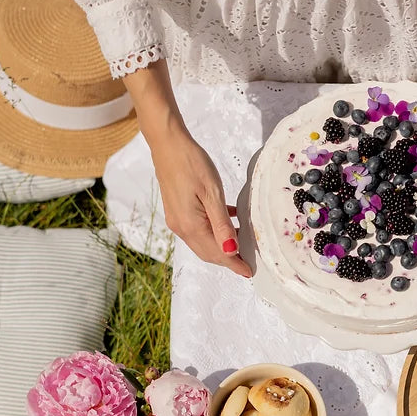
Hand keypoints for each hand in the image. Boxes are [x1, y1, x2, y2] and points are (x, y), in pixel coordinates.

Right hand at [152, 129, 251, 278]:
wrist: (167, 143)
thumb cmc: (191, 162)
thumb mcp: (212, 192)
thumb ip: (221, 224)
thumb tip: (230, 250)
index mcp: (191, 225)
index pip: (217, 253)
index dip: (234, 264)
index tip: (249, 272)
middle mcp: (181, 227)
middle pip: (208, 252)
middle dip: (227, 259)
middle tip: (247, 263)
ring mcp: (178, 220)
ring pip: (203, 242)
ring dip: (221, 247)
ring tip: (241, 245)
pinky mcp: (178, 211)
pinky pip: (198, 229)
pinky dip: (213, 232)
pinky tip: (228, 222)